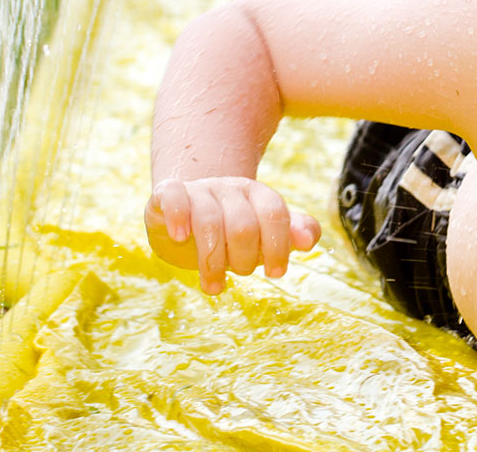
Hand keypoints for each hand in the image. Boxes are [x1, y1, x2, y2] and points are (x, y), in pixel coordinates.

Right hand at [144, 176, 321, 293]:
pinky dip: (178, 216)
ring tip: (214, 288)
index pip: (275, 214)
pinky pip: (173, 196)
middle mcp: (230, 188)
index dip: (278, 247)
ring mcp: (199, 189)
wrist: (188, 212)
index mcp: (258, 194)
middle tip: (240, 274)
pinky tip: (180, 237)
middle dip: (244, 259)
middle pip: (243, 225)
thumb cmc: (233, 229)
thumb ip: (293, 232)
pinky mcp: (168, 192)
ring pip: (208, 220)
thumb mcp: (266, 233)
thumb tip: (307, 241)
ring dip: (211, 261)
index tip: (276, 273)